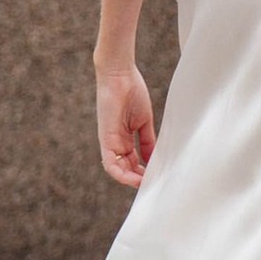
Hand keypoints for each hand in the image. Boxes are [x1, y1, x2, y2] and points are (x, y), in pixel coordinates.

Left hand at [97, 59, 157, 187]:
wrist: (120, 75)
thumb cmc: (132, 92)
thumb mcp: (143, 121)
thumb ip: (147, 140)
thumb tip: (153, 158)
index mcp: (123, 137)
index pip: (131, 161)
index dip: (142, 171)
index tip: (155, 175)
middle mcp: (114, 142)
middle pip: (125, 168)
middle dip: (138, 178)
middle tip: (153, 183)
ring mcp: (109, 141)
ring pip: (117, 170)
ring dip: (131, 179)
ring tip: (146, 184)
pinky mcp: (105, 139)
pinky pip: (110, 163)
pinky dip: (122, 174)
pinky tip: (136, 179)